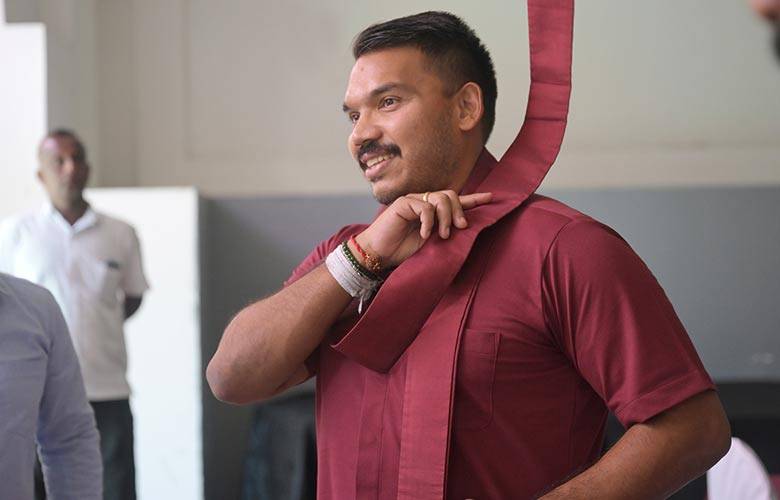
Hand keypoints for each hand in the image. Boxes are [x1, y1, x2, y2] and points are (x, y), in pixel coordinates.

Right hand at [354, 190, 492, 268]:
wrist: (379, 254)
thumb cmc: (402, 250)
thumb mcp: (431, 242)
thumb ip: (444, 231)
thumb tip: (464, 226)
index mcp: (432, 212)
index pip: (456, 201)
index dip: (473, 199)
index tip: (491, 198)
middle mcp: (424, 203)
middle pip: (450, 196)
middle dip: (459, 211)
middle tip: (460, 228)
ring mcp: (413, 201)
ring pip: (440, 198)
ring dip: (446, 218)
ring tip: (442, 235)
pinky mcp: (403, 203)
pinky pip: (425, 207)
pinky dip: (428, 221)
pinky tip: (424, 234)